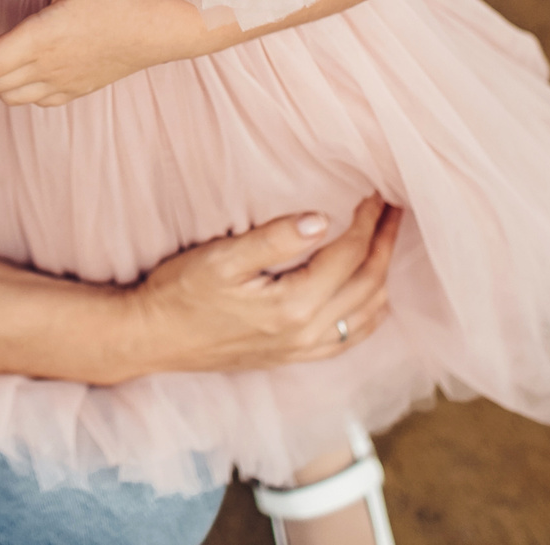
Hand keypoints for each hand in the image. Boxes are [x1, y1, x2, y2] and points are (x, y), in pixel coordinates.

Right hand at [129, 195, 401, 376]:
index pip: (348, 255)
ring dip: (383, 275)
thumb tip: (322, 219)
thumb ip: (274, 239)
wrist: (152, 338)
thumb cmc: (180, 292)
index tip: (378, 192)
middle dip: (386, 243)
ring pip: (367, 314)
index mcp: (293, 305)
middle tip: (397, 210)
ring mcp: (302, 349)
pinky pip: (350, 338)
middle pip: (367, 283)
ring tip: (388, 242)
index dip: (368, 221)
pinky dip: (370, 312)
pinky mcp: (293, 357)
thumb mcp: (221, 258)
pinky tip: (370, 296)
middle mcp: (306, 333)